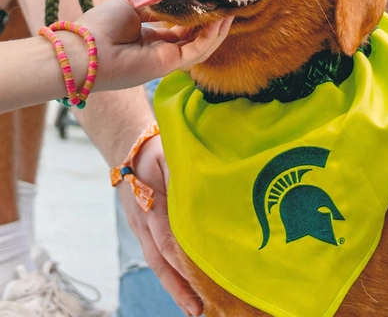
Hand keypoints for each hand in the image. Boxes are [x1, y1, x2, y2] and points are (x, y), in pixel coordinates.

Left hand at [77, 0, 232, 91]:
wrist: (87, 48)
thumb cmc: (102, 25)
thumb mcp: (134, 5)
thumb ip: (159, 3)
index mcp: (148, 37)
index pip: (179, 27)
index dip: (195, 14)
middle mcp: (160, 49)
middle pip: (194, 37)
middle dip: (211, 21)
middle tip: (226, 2)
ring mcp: (166, 58)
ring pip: (201, 45)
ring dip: (216, 28)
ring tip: (230, 9)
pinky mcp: (170, 64)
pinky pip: (198, 50)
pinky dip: (210, 36)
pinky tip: (220, 19)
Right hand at [118, 135, 203, 315]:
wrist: (127, 149)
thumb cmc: (153, 151)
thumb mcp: (167, 156)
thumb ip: (180, 176)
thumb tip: (199, 194)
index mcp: (149, 206)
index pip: (167, 239)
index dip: (181, 263)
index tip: (197, 282)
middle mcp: (143, 223)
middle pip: (160, 261)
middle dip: (178, 287)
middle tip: (198, 310)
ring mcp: (141, 229)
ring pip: (157, 263)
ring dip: (174, 286)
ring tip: (194, 309)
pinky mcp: (143, 229)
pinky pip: (156, 255)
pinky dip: (169, 273)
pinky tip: (184, 286)